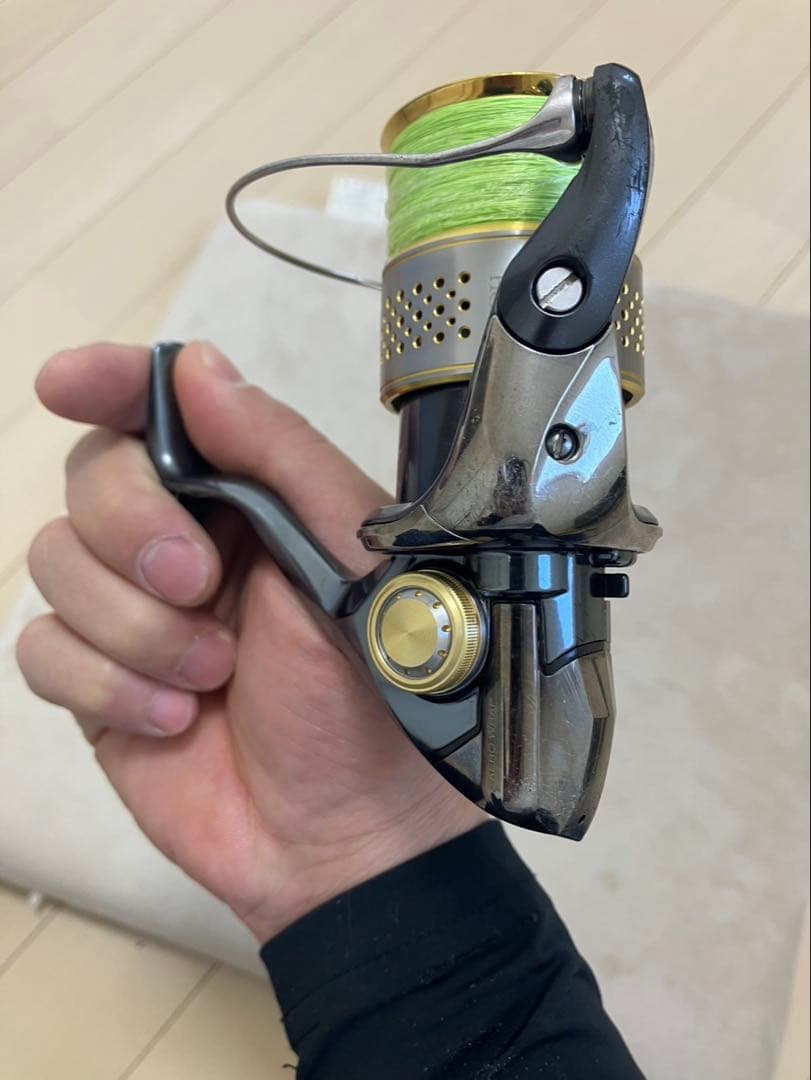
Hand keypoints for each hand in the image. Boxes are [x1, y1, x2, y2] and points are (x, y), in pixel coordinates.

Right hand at [17, 342, 483, 941]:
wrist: (347, 832)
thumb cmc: (368, 691)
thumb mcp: (350, 561)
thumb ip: (279, 456)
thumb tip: (196, 367)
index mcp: (251, 499)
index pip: (161, 413)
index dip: (111, 383)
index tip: (69, 381)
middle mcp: (185, 541)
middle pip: (91, 479)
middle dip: (133, 528)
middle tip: (199, 586)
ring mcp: (133, 614)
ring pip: (53, 561)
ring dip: (133, 625)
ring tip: (212, 675)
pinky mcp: (97, 684)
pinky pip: (42, 649)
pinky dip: (105, 683)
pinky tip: (173, 719)